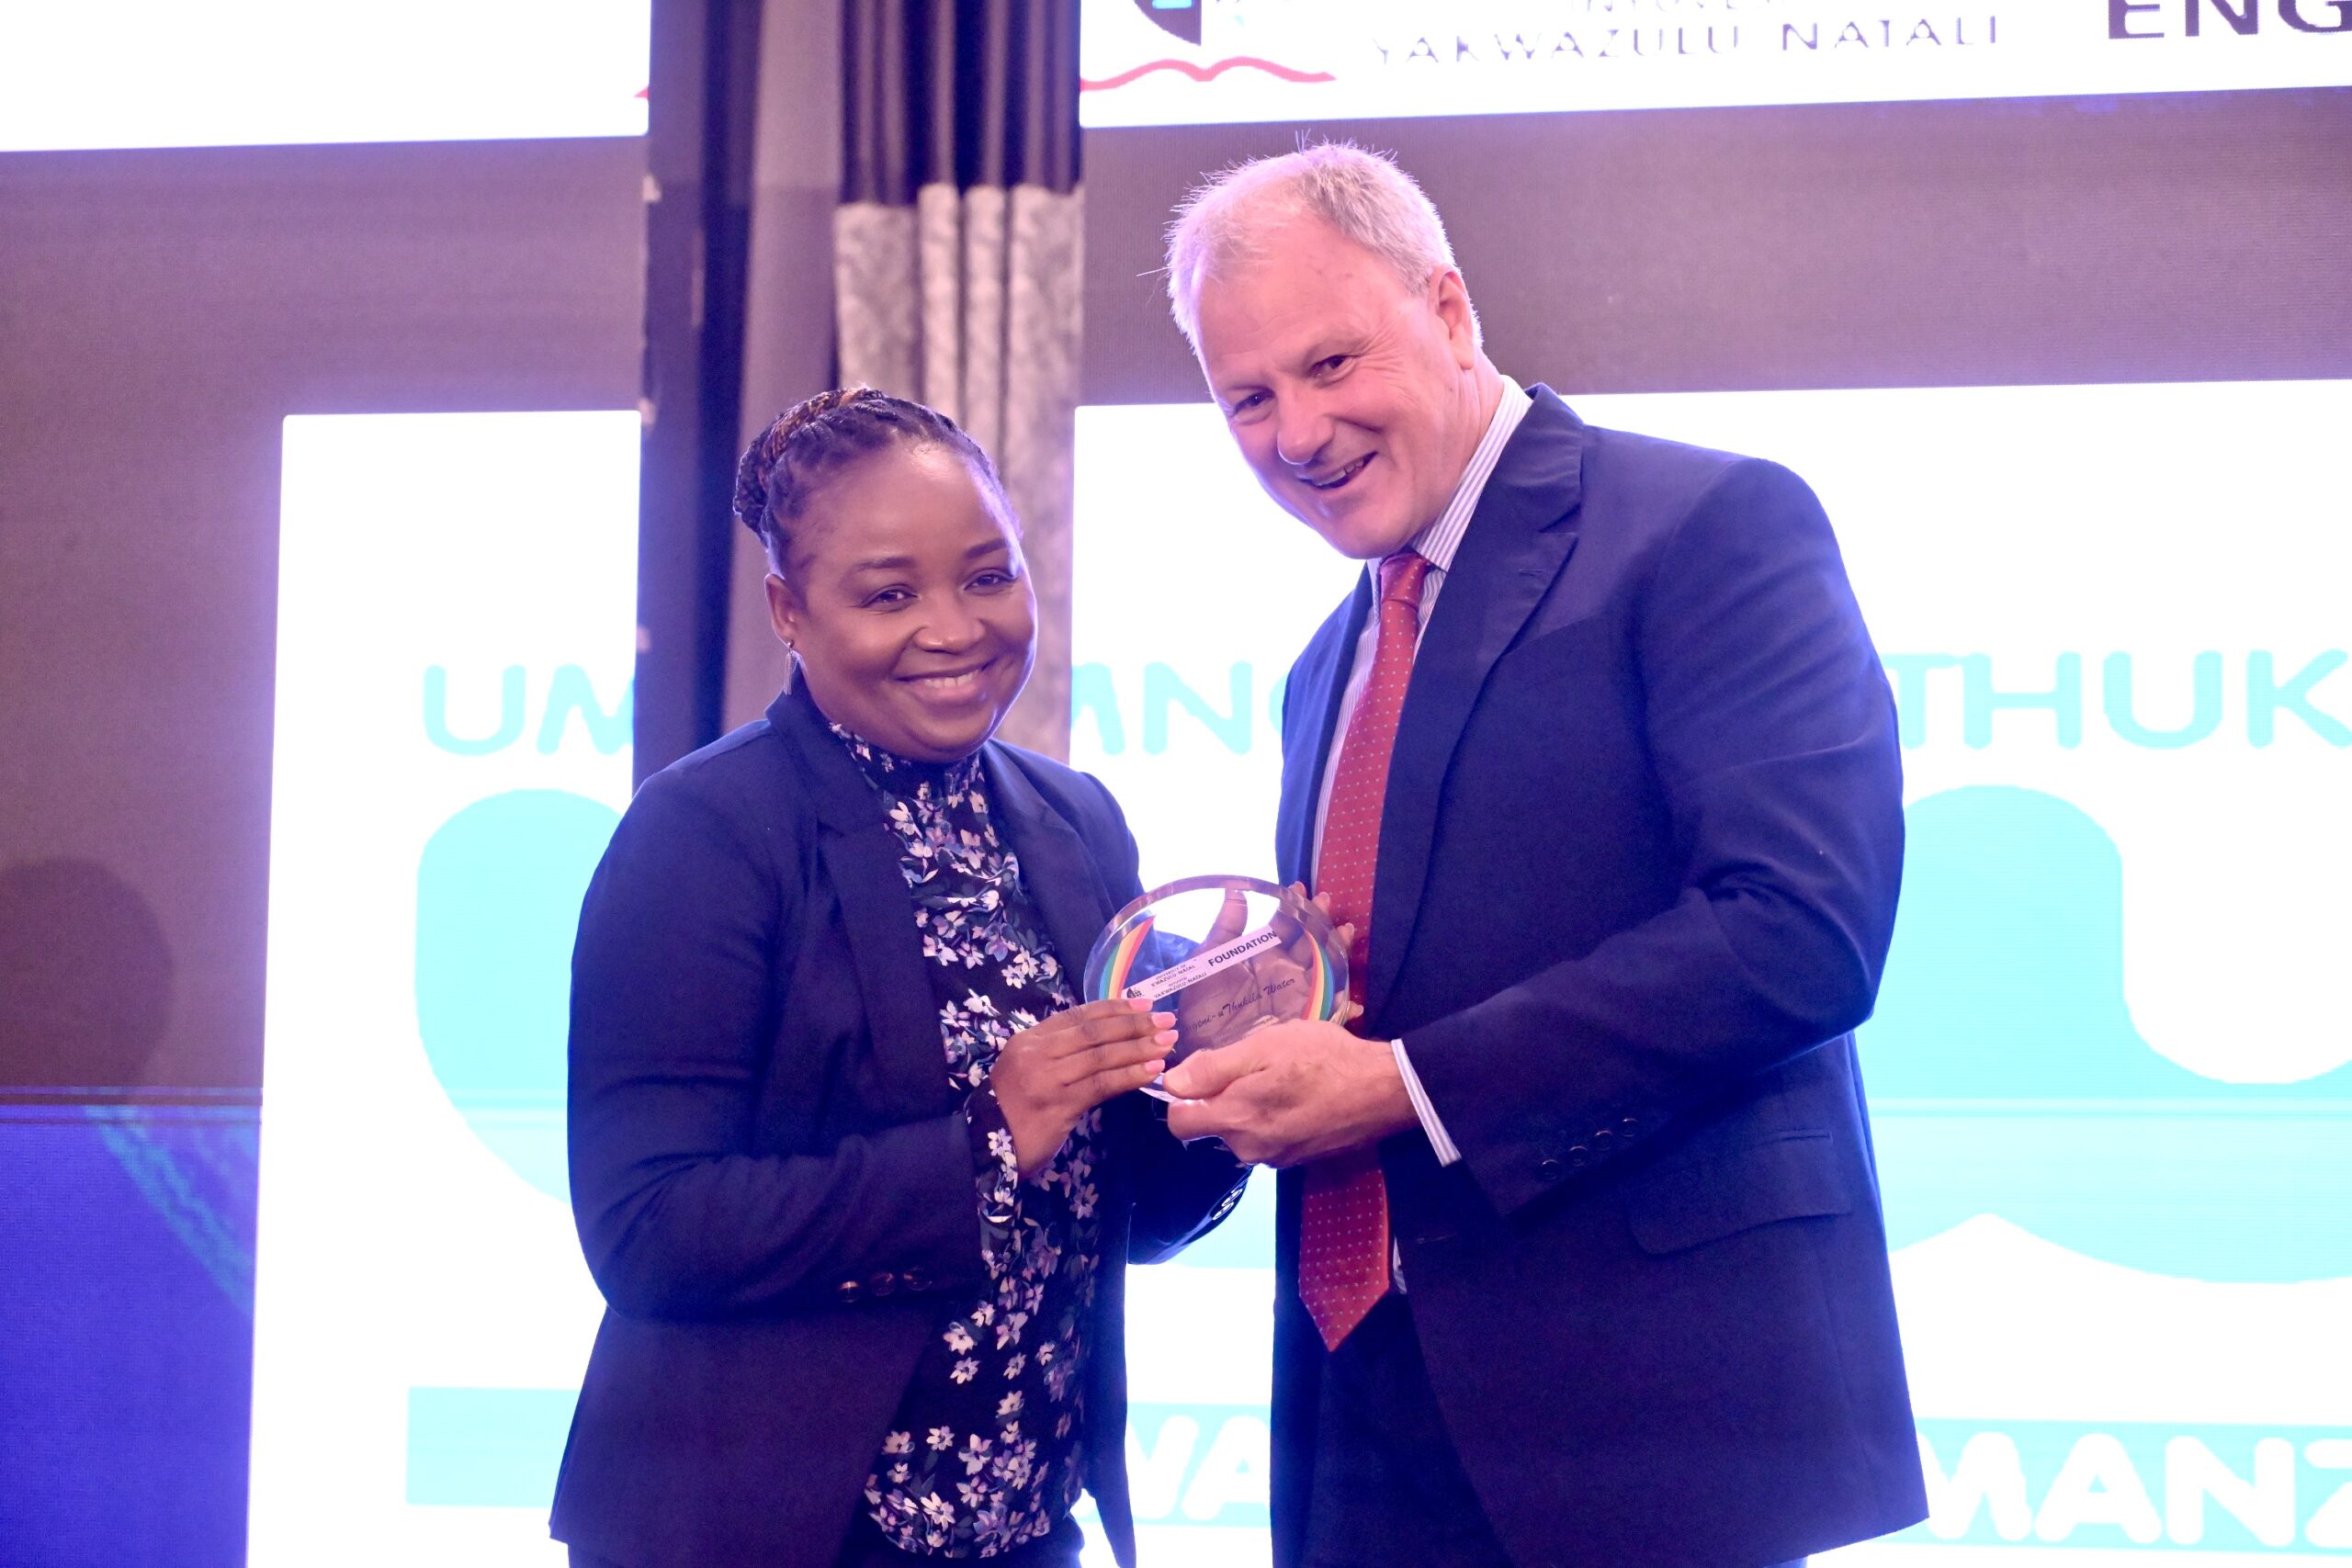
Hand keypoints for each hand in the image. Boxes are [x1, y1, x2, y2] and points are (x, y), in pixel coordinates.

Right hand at [991, 998, 1174, 1177]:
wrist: (985, 1148)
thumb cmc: (1012, 1110)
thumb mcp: (1030, 1070)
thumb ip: (1060, 1054)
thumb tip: (1108, 1040)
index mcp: (1030, 1039)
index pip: (1079, 1015)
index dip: (1114, 1008)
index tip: (1145, 1004)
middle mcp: (1037, 1052)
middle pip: (1094, 1032)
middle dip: (1134, 1025)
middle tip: (1166, 1021)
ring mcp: (1047, 1077)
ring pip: (1101, 1056)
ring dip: (1139, 1048)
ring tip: (1167, 1044)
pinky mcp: (1059, 1103)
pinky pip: (1101, 1084)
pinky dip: (1129, 1075)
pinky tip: (1151, 1071)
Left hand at [1160, 1017, 1415, 1166]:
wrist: (1384, 1091)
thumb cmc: (1322, 1060)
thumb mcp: (1264, 1048)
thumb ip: (1213, 1068)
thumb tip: (1171, 1083)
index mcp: (1235, 1121)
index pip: (1178, 1122)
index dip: (1183, 1095)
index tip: (1206, 1071)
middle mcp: (1249, 1150)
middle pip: (1212, 1124)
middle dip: (1222, 1096)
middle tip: (1256, 1065)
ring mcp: (1275, 1158)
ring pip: (1241, 1130)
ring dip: (1250, 1106)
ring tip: (1281, 1077)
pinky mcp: (1297, 1159)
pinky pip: (1267, 1136)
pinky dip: (1273, 1117)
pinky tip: (1298, 1095)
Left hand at [1171, 884, 1353, 1053]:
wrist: (1201, 1049)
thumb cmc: (1202, 1005)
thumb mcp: (1209, 960)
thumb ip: (1225, 928)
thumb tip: (1236, 891)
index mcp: (1262, 956)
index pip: (1283, 925)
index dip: (1293, 906)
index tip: (1298, 889)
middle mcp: (1283, 973)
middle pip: (1310, 942)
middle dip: (1320, 920)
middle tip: (1326, 901)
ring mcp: (1296, 995)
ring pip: (1325, 968)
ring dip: (1338, 949)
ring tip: (1345, 931)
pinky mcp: (1301, 1019)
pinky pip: (1328, 1009)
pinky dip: (1345, 1006)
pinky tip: (1355, 1004)